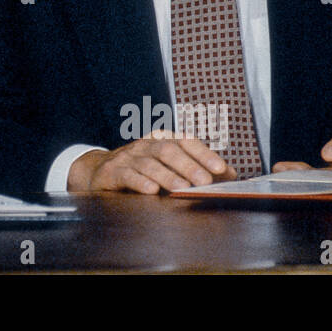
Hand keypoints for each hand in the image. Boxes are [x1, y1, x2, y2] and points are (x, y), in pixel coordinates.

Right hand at [67, 132, 236, 193]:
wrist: (100, 172)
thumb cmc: (142, 170)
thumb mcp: (169, 166)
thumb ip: (199, 169)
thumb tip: (231, 175)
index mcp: (162, 139)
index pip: (185, 141)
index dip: (204, 153)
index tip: (220, 169)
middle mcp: (145, 144)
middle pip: (168, 150)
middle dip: (188, 166)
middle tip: (204, 181)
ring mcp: (127, 157)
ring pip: (149, 163)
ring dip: (167, 176)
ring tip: (182, 189)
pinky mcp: (112, 172)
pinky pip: (127, 175)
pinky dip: (141, 182)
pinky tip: (152, 191)